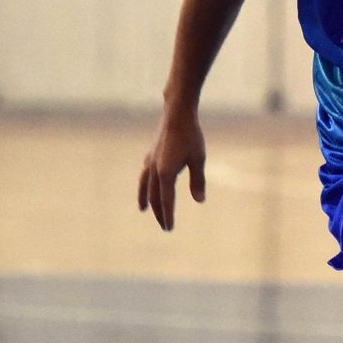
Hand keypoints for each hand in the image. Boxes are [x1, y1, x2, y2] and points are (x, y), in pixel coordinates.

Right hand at [138, 112, 206, 230]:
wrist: (176, 113)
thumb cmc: (190, 135)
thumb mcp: (198, 159)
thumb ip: (198, 181)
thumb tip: (200, 201)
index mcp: (166, 173)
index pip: (166, 200)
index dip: (168, 215)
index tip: (169, 228)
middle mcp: (154, 169)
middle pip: (155, 196)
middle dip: (159, 212)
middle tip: (164, 226)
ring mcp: (151, 160)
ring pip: (146, 185)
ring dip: (146, 198)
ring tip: (143, 208)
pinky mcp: (151, 153)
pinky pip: (145, 174)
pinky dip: (145, 183)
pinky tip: (147, 182)